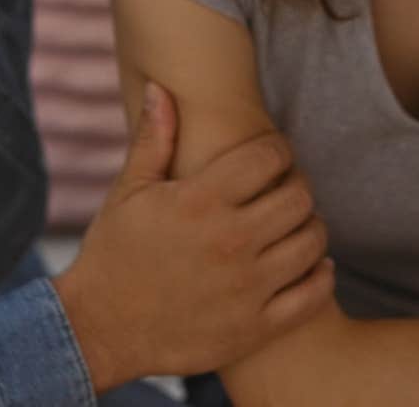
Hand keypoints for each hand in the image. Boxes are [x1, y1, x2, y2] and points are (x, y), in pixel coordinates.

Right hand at [53, 83, 333, 391]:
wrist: (98, 329)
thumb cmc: (113, 253)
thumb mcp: (128, 192)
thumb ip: (154, 139)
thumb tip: (162, 88)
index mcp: (200, 201)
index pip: (270, 157)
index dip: (277, 149)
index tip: (271, 156)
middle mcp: (229, 241)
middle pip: (299, 196)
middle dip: (297, 185)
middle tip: (285, 189)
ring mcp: (246, 287)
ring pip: (313, 242)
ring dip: (310, 227)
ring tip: (293, 226)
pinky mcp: (255, 327)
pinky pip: (313, 295)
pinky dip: (320, 276)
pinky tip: (310, 266)